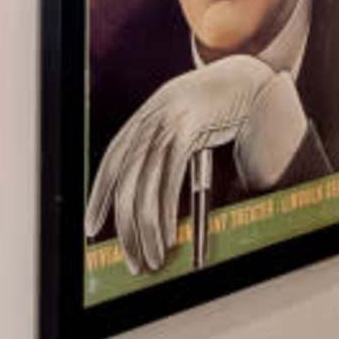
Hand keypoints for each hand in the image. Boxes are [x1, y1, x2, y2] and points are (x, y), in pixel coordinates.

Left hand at [89, 57, 310, 277]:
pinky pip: (165, 182)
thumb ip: (166, 142)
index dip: (99, 198)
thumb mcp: (184, 119)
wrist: (246, 78)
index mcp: (142, 120)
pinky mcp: (185, 132)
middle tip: (133, 260)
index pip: (110, 165)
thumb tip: (157, 187)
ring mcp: (163, 126)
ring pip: (143, 189)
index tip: (92, 228)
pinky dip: (163, 214)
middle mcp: (146, 123)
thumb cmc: (219, 104)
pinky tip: (166, 236)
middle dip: (126, 229)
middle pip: (125, 185)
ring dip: (146, 231)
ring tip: (153, 259)